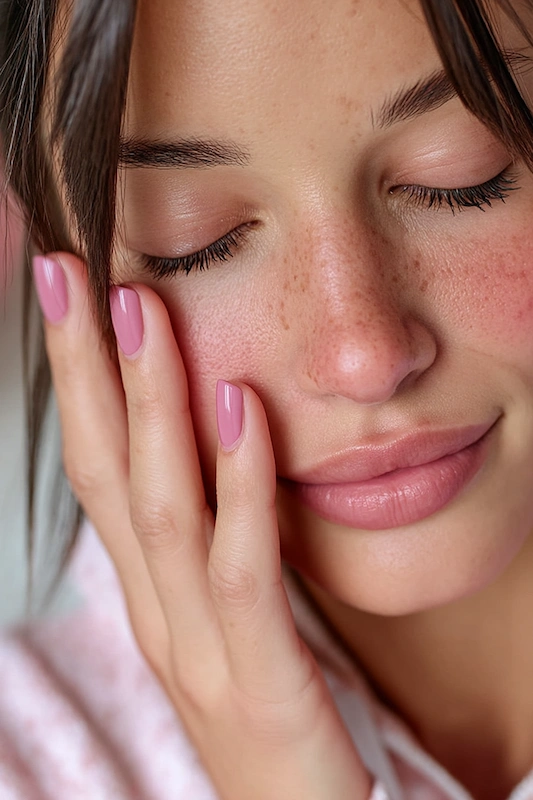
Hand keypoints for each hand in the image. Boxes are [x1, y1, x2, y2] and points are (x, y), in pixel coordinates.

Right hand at [38, 252, 372, 799]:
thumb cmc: (264, 706)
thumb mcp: (225, 611)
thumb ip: (211, 534)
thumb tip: (214, 444)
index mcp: (148, 591)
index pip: (96, 468)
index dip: (75, 380)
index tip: (67, 298)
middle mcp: (155, 610)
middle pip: (103, 472)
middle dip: (81, 368)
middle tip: (70, 272)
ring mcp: (196, 647)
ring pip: (159, 506)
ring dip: (146, 402)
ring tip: (141, 309)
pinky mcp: (257, 681)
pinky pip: (243, 567)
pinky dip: (239, 480)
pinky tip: (240, 404)